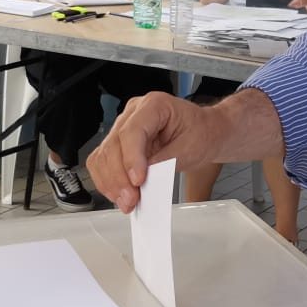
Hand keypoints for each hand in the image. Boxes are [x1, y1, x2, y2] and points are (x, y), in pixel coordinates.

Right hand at [87, 90, 209, 211]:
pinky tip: (119, 194)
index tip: (137, 181)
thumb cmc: (200, 134)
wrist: (204, 132)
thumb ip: (164, 163)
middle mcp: (133, 113)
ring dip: (111, 183)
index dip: (131, 158)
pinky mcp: (118, 143)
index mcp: (154, 105)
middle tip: (131, 200)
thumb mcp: (190, 148)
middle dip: (119, 177)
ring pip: (103, 156)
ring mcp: (123, 127)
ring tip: (127, 202)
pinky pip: (102, 163)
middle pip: (114, 145)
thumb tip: (141, 181)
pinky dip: (107, 181)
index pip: (132, 131)